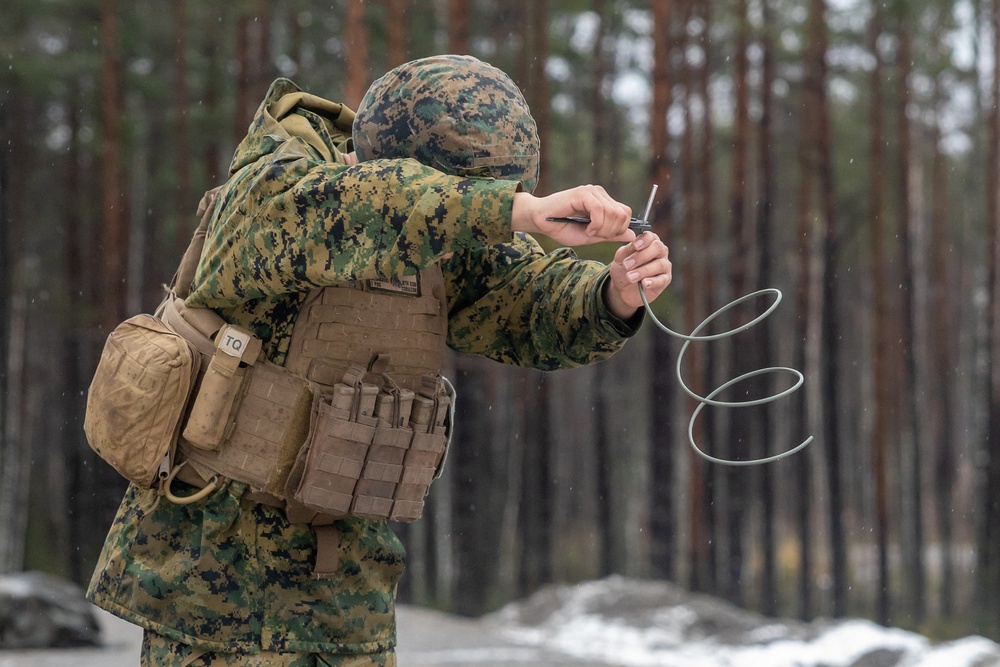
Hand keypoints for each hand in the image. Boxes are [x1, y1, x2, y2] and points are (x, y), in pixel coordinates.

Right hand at [511, 185, 634, 245]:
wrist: (540, 220)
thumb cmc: (562, 228)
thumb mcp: (591, 236)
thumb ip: (610, 235)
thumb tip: (632, 236)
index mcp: (604, 202)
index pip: (626, 213)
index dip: (619, 229)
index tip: (602, 236)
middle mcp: (600, 194)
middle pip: (622, 214)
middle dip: (612, 231)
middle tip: (595, 235)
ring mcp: (592, 191)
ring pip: (613, 213)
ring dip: (603, 228)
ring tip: (589, 231)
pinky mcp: (583, 193)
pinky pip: (599, 210)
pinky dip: (596, 224)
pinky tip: (587, 228)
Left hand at [604, 232, 671, 319]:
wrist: (623, 288)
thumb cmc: (623, 268)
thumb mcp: (620, 258)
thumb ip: (626, 250)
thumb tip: (633, 244)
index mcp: (649, 242)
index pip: (650, 236)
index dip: (643, 240)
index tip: (635, 246)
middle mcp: (660, 251)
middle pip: (657, 248)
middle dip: (641, 256)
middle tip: (627, 265)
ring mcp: (664, 265)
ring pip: (659, 265)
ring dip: (643, 271)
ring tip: (630, 277)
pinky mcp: (665, 280)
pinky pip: (662, 280)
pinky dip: (653, 282)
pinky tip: (644, 283)